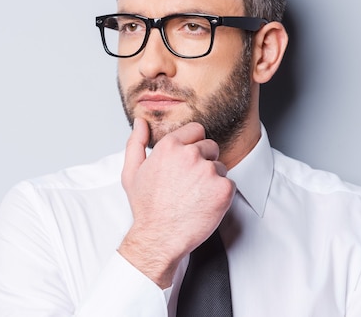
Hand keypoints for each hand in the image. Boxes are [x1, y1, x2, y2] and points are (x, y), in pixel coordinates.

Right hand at [118, 118, 235, 287]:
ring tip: (194, 196)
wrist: (159, 238)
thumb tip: (140, 122)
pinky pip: (229, 184)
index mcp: (169, 146)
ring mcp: (208, 171)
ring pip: (220, 166)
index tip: (186, 162)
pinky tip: (204, 204)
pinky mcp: (223, 189)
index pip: (196, 130)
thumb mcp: (131, 172)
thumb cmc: (146, 208)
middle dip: (203, 161)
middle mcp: (190, 154)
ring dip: (212, 179)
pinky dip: (221, 195)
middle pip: (210, 146)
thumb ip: (136, 142)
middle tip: (189, 183)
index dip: (192, 145)